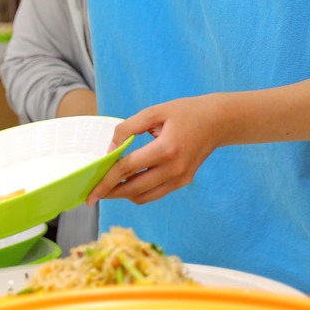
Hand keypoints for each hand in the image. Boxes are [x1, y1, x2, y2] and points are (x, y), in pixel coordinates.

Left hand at [87, 95, 226, 204]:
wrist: (218, 121)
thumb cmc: (184, 112)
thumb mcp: (154, 112)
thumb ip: (128, 128)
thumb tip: (111, 150)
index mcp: (166, 149)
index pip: (128, 169)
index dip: (106, 180)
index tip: (91, 191)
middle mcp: (174, 169)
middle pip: (134, 189)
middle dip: (111, 192)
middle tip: (93, 193)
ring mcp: (181, 179)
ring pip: (144, 197)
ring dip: (124, 195)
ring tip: (108, 188)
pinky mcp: (184, 182)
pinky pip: (156, 193)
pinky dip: (139, 192)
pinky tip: (128, 183)